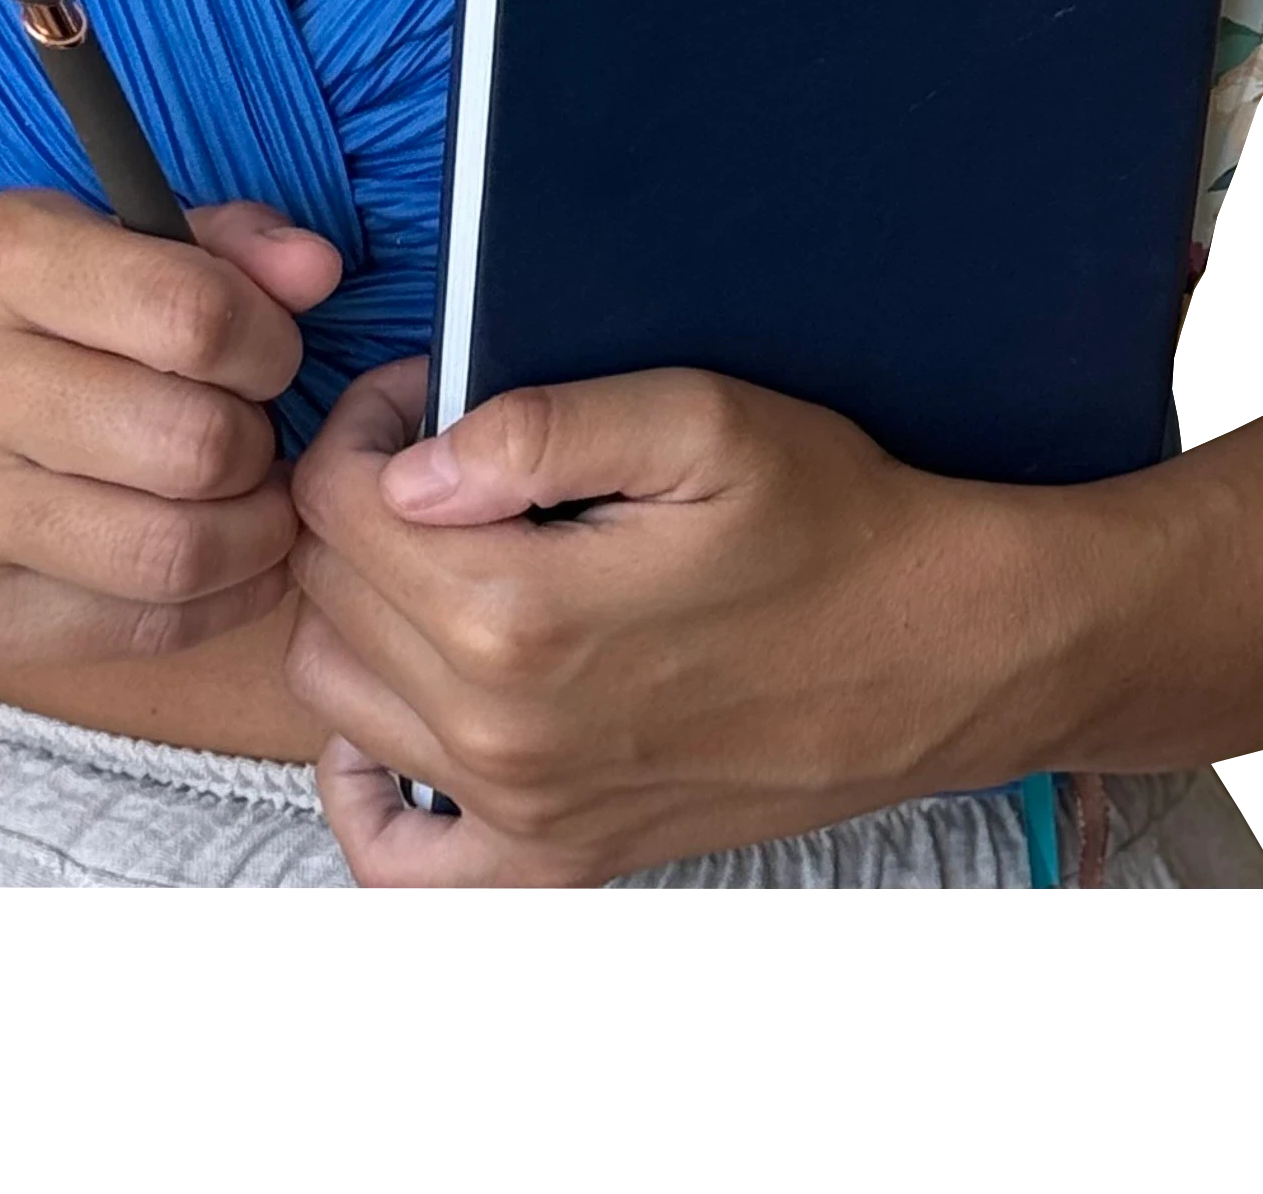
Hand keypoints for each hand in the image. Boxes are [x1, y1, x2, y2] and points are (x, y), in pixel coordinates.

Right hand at [0, 188, 342, 674]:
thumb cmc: (5, 328)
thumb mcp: (94, 244)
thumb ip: (220, 246)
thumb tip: (318, 271)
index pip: (193, 314)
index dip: (268, 341)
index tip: (264, 352)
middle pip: (194, 443)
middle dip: (256, 441)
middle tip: (244, 431)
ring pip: (176, 551)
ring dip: (250, 530)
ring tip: (241, 498)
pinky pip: (145, 626)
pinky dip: (218, 597)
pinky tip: (216, 556)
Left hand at [285, 355, 1019, 886]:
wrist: (936, 651)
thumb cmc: (829, 521)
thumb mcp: (702, 421)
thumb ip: (544, 425)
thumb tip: (413, 467)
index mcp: (524, 616)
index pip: (339, 505)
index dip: (363, 427)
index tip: (422, 398)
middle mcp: (503, 733)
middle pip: (327, 596)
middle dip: (357, 505)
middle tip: (436, 459)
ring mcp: (526, 810)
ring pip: (336, 699)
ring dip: (359, 615)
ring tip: (439, 555)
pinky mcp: (560, 859)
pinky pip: (399, 864)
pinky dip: (369, 789)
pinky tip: (409, 710)